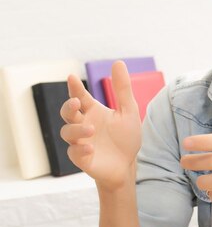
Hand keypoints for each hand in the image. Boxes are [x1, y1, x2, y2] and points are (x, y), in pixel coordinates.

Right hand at [60, 61, 141, 190]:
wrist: (128, 164)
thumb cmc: (126, 137)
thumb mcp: (128, 111)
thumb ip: (122, 88)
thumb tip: (118, 62)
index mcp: (93, 111)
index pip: (80, 96)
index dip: (74, 87)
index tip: (71, 77)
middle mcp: (83, 124)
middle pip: (67, 112)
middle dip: (68, 107)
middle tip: (77, 103)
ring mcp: (80, 141)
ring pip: (67, 132)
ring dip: (77, 130)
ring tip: (91, 129)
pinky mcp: (81, 158)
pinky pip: (73, 152)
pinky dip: (80, 149)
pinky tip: (90, 147)